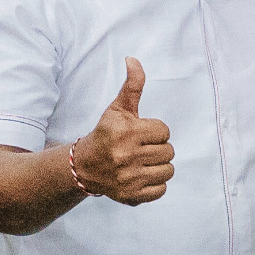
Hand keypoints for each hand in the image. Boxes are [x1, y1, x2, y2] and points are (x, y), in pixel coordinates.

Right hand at [72, 58, 174, 204]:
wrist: (85, 166)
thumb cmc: (106, 134)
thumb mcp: (118, 109)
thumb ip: (132, 86)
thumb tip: (133, 59)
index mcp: (127, 132)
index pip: (165, 131)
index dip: (155, 132)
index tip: (141, 134)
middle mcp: (127, 156)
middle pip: (169, 152)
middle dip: (158, 149)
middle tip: (141, 149)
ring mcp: (130, 177)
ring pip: (168, 171)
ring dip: (159, 166)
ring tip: (143, 162)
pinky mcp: (131, 195)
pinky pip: (161, 190)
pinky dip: (155, 185)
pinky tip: (142, 176)